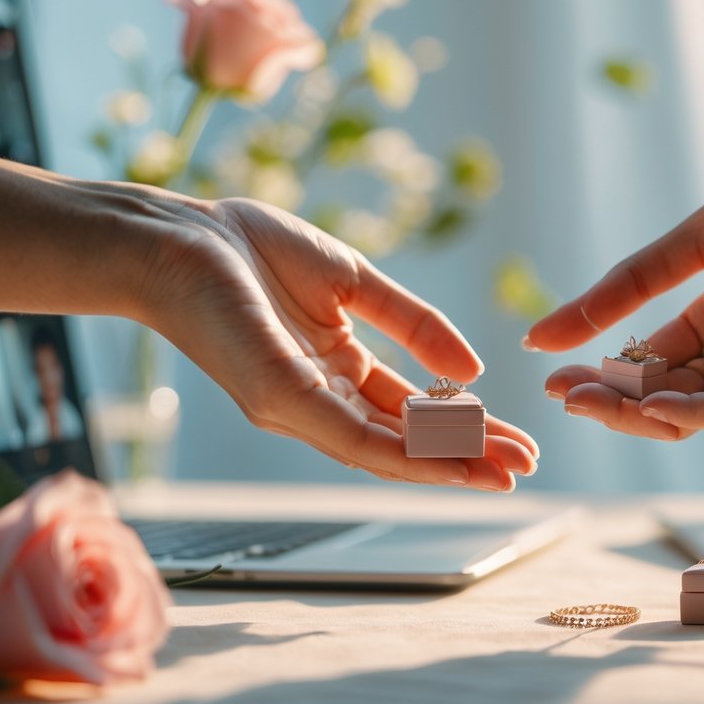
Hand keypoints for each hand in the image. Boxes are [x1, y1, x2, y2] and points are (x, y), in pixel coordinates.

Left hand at [137, 196, 537, 489]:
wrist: (180, 233)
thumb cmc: (253, 250)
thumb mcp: (354, 281)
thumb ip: (413, 323)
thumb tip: (473, 370)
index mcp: (336, 369)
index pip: (410, 411)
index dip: (464, 427)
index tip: (517, 439)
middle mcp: (320, 399)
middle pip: (405, 439)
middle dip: (467, 454)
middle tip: (524, 466)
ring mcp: (299, 406)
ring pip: (385, 449)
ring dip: (447, 463)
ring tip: (503, 470)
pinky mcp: (279, 398)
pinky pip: (351, 437)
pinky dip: (405, 454)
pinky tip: (450, 462)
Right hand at [527, 147, 703, 436]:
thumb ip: (637, 277)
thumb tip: (547, 328)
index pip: (648, 363)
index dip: (600, 372)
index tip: (548, 368)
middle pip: (664, 397)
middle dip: (610, 401)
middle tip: (561, 396)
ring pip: (700, 412)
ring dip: (644, 413)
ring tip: (590, 400)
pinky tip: (661, 406)